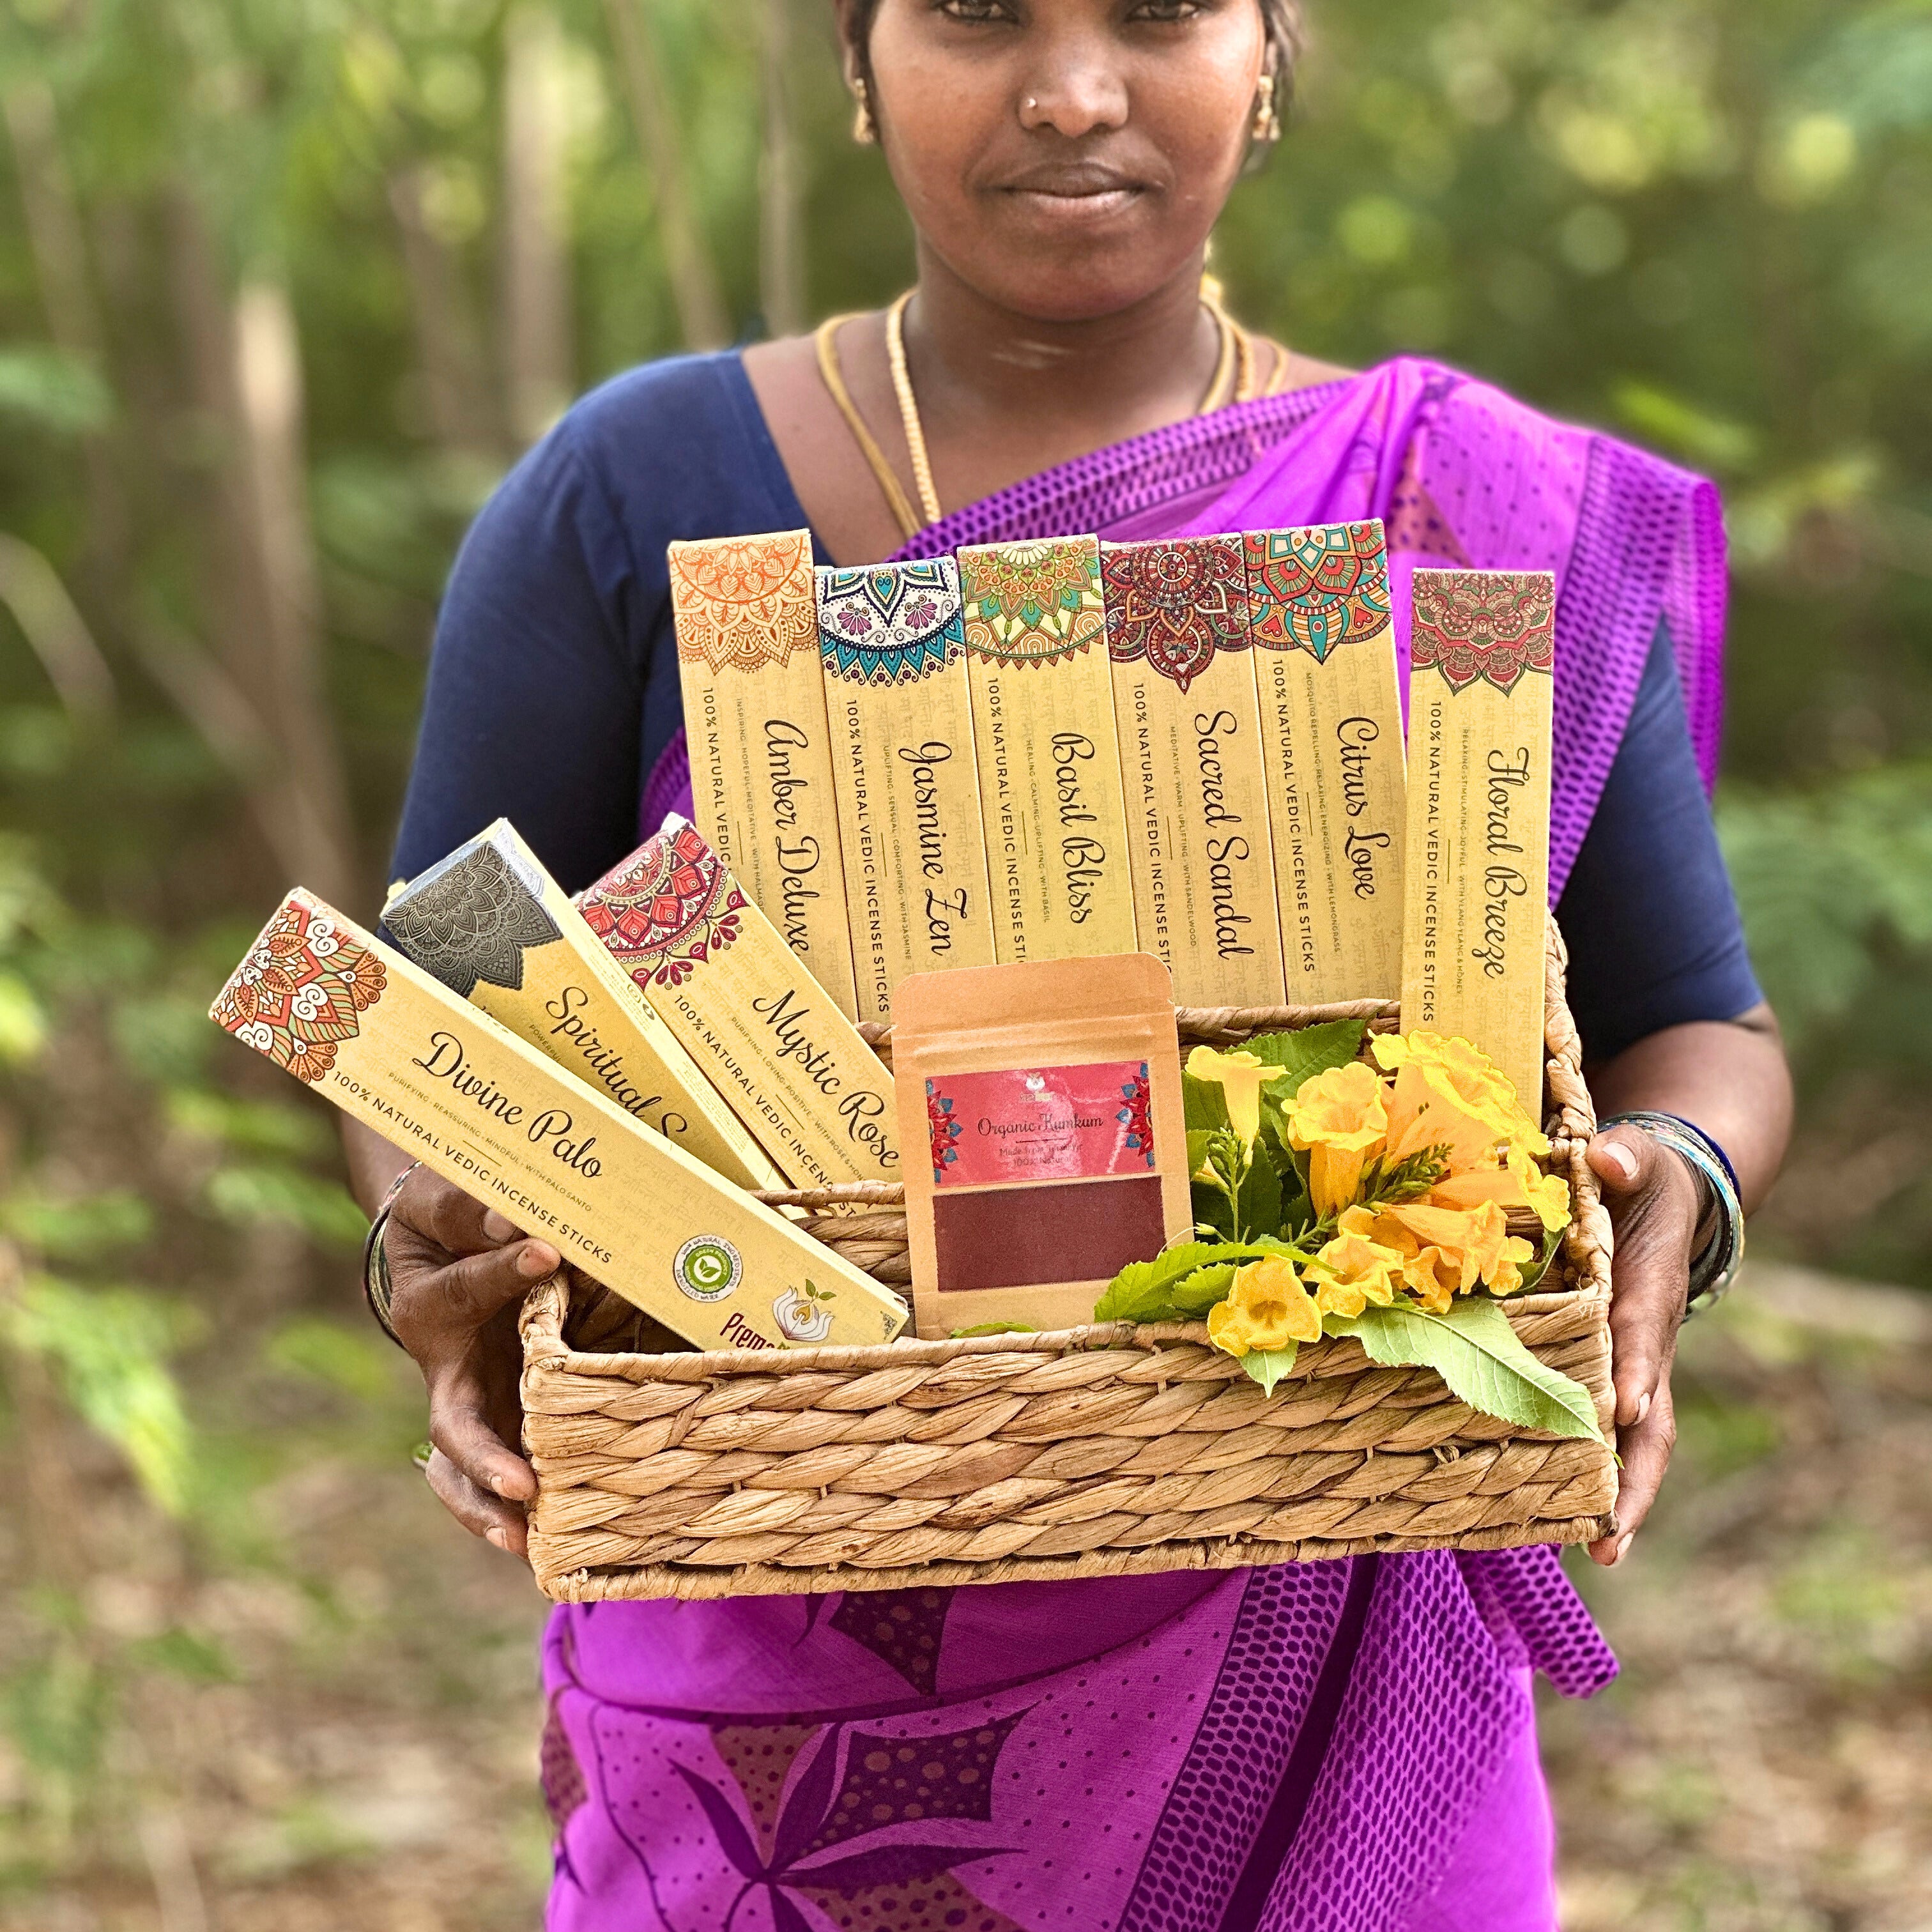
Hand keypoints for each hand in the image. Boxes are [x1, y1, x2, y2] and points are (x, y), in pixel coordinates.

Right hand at [384, 1167, 561, 1559]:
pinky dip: (506, 1508)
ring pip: (463, 1468)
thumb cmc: (446, 1216)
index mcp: (430, 1301)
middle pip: (452, 1423)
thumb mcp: (443, 1197)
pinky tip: (539, 1544)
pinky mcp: (494, 1415)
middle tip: (524, 1485)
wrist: (433, 1243)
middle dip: (484, 1458)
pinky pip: (490, 1472)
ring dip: (489, 1505)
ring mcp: (468, 1399)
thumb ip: (472, 1208)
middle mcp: (443, 1365)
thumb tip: (518, 1223)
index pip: (467, 1289)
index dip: (504, 1272)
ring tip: (523, 1541)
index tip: (548, 1252)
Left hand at [1584, 1124, 1703, 1566]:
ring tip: (1599, 1552)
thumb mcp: (1636, 1157)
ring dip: (1620, 1494)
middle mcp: (1648, 1337)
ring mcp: (1635, 1364)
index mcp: (1649, 1285)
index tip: (1624, 1407)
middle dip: (1634, 1474)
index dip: (1634, 1366)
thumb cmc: (1638, 1177)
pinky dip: (1594, 1474)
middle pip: (1653, 1416)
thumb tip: (1605, 1154)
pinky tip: (1562, 1519)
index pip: (1640, 1329)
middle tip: (1611, 1534)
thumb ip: (1624, 1156)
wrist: (1663, 1194)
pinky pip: (1609, 1431)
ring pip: (1638, 1439)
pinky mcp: (1613, 1373)